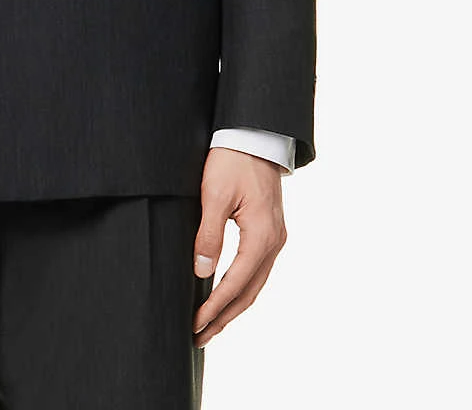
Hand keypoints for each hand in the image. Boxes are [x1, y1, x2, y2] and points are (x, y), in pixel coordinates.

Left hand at [191, 147, 287, 346]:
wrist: (255, 134)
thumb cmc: (232, 160)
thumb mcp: (215, 194)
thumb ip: (209, 234)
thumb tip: (202, 272)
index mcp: (262, 235)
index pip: (236, 283)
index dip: (215, 308)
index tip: (195, 325)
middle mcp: (274, 241)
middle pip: (249, 292)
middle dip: (224, 317)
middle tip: (200, 337)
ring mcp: (276, 237)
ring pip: (255, 283)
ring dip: (234, 307)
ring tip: (211, 325)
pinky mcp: (271, 231)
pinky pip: (258, 269)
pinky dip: (242, 288)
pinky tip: (227, 295)